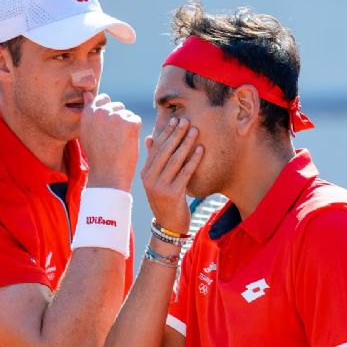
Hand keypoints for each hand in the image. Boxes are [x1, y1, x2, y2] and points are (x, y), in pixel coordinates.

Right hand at [80, 92, 141, 191]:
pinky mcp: (130, 123)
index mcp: (88, 113)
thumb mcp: (86, 132)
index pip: (103, 99)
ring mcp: (116, 117)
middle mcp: (101, 112)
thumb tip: (87, 94)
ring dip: (127, 126)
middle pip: (117, 107)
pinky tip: (127, 144)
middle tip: (113, 140)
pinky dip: (135, 132)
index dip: (108, 112)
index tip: (109, 127)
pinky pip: (136, 121)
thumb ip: (88, 112)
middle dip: (119, 120)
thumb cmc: (98, 156)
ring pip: (127, 114)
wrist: (107, 175)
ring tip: (119, 143)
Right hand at [140, 117, 203, 233]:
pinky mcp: (173, 194)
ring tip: (195, 131)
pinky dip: (193, 160)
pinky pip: (185, 173)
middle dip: (176, 134)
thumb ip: (154, 160)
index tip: (175, 120)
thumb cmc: (165, 200)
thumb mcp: (156, 180)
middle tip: (186, 121)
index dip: (165, 133)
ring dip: (186, 143)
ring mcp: (160, 187)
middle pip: (165, 151)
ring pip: (175, 160)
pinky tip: (201, 150)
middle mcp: (150, 179)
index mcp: (145, 173)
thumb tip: (150, 137)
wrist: (168, 226)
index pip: (155, 148)